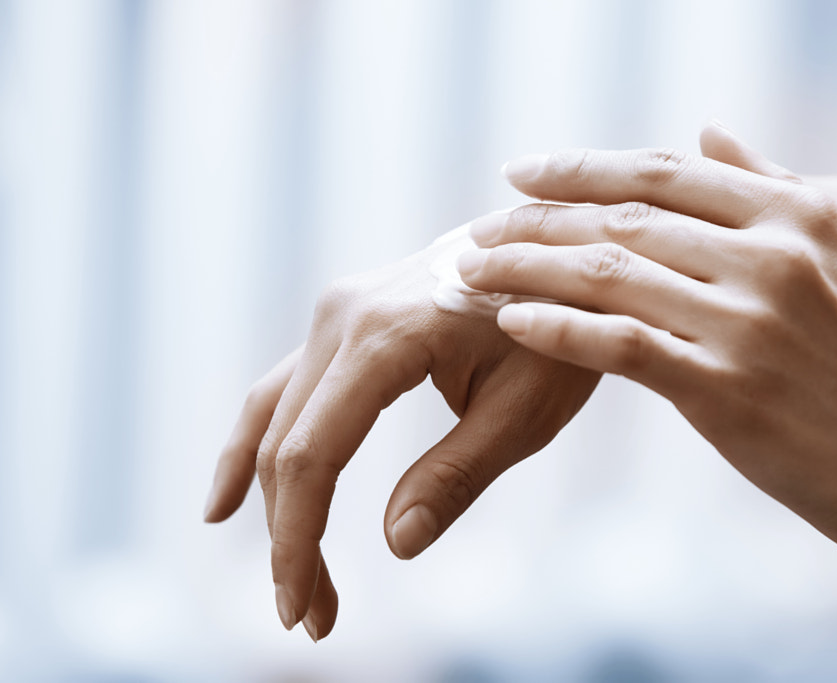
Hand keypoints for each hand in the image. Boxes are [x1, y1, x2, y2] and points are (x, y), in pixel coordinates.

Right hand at [204, 241, 599, 640]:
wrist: (561, 254)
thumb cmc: (559, 329)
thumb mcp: (525, 410)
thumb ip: (457, 475)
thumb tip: (396, 544)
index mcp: (388, 336)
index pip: (314, 454)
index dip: (298, 538)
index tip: (302, 609)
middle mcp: (344, 314)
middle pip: (287, 442)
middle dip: (289, 536)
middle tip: (310, 618)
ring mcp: (338, 310)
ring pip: (278, 419)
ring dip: (276, 502)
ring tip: (289, 577)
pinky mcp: (344, 317)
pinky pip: (284, 387)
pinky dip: (258, 444)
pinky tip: (230, 498)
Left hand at [457, 123, 836, 597]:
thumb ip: (776, 188)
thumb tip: (711, 132)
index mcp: (796, 215)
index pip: (661, 172)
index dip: (580, 168)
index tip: (522, 172)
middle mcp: (767, 255)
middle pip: (620, 218)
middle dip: (535, 220)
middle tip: (476, 227)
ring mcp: (744, 322)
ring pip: (607, 272)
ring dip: (526, 267)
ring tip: (469, 268)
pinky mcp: (723, 389)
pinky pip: (619, 344)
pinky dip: (557, 328)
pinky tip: (509, 320)